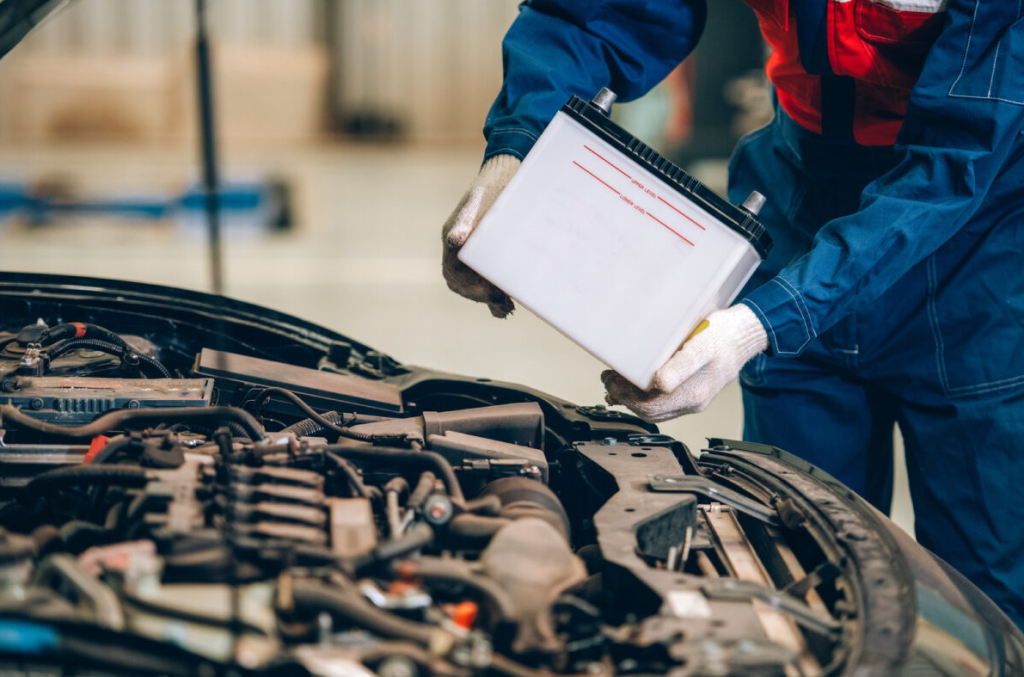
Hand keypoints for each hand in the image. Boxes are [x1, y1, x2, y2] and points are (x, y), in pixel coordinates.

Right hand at [442, 155, 520, 317]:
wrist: (511, 171)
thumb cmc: (495, 184)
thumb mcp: (481, 199)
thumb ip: (466, 220)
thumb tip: (454, 241)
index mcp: (454, 237)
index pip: (454, 275)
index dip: (470, 289)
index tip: (491, 294)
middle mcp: (461, 249)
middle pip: (464, 284)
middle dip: (482, 297)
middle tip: (504, 304)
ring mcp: (476, 253)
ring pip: (477, 285)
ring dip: (491, 299)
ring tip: (508, 308)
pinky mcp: (492, 254)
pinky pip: (490, 280)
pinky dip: (498, 295)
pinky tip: (511, 303)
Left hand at [602, 304, 767, 421]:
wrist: (745, 335)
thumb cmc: (724, 336)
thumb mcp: (701, 346)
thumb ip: (680, 367)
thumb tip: (660, 384)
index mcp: (694, 395)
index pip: (650, 407)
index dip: (625, 396)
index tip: (610, 380)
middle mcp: (693, 402)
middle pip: (650, 411)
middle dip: (625, 398)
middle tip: (608, 379)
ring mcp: (693, 399)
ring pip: (656, 409)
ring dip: (633, 398)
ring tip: (616, 383)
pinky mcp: (692, 391)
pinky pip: (664, 402)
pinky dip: (645, 396)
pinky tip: (636, 385)